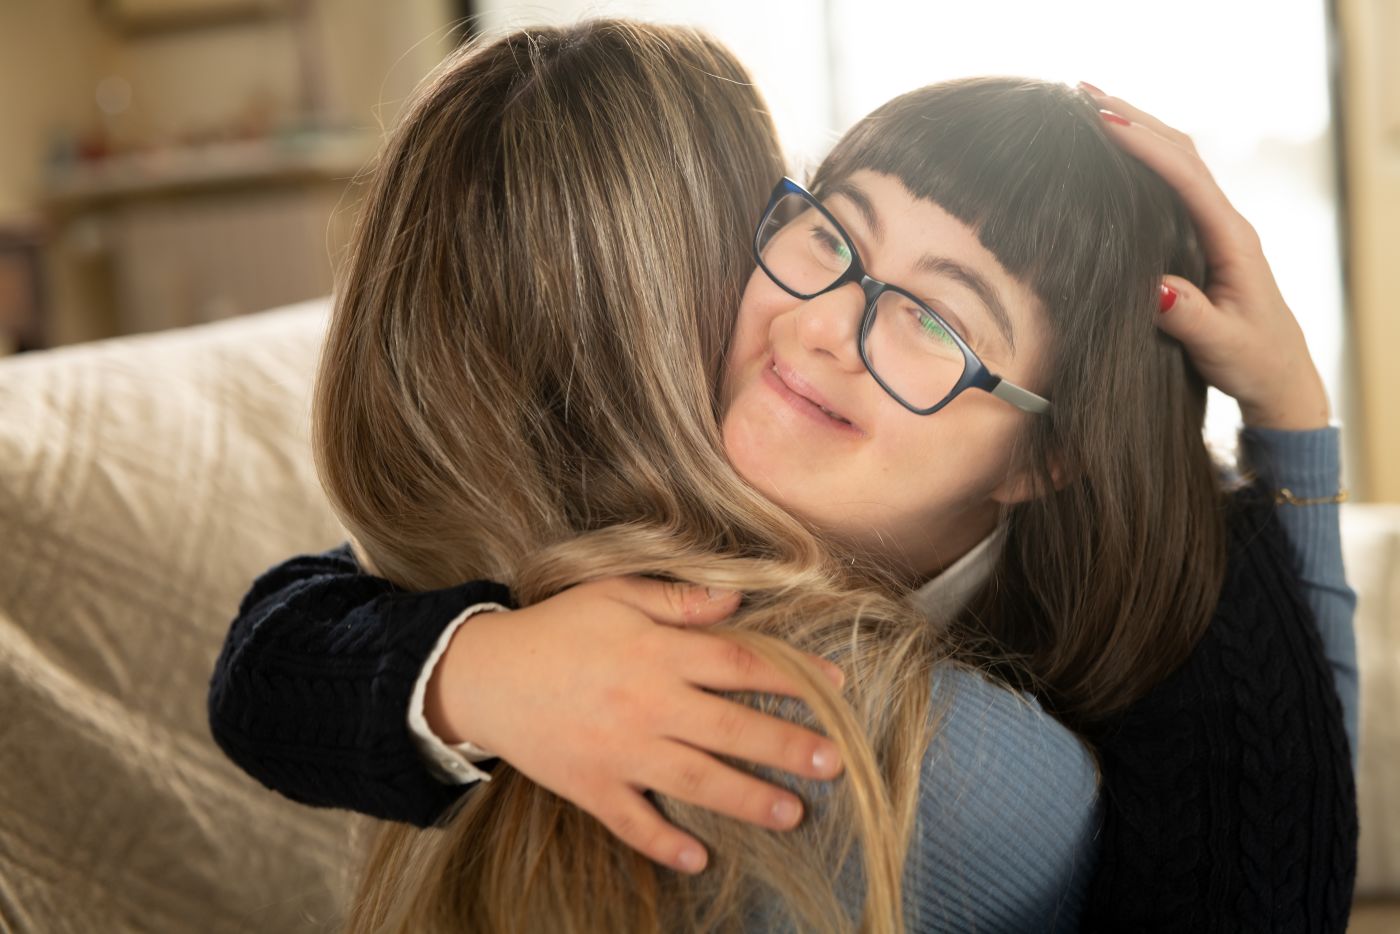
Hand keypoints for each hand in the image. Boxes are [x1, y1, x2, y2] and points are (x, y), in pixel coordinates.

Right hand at [427, 576, 845, 874]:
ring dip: (746, 799)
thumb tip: (738, 600)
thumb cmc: (557, 627)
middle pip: (730, 728)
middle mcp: (647, 704)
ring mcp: (620, 751)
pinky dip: (663, 844)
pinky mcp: (591, 786)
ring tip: (793, 815)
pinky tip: (699, 859)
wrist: (484, 674)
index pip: (740, 664)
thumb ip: (680, 599)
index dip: (793, 677)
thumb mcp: (616, 593)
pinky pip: (631, 823)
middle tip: (836, 764)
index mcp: (658, 652)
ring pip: (695, 780)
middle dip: (786, 747)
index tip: (837, 690)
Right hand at [1083, 82, 1330, 430]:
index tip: (1105, 124)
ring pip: (1178, 160)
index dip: (1146, 148)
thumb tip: (1155, 287)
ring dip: (1139, 128)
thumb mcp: (1221, 344)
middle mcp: (1227, 223)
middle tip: (1084, 95)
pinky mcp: (1202, 237)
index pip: (1187, 178)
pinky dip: (1144, 154)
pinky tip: (1117, 148)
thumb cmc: (1252, 359)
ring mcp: (1216, 226)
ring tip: (1091, 106)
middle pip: (1182, 152)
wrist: (1278, 375)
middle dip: (1136, 118)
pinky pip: (1173, 182)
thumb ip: (1190, 317)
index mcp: (1232, 240)